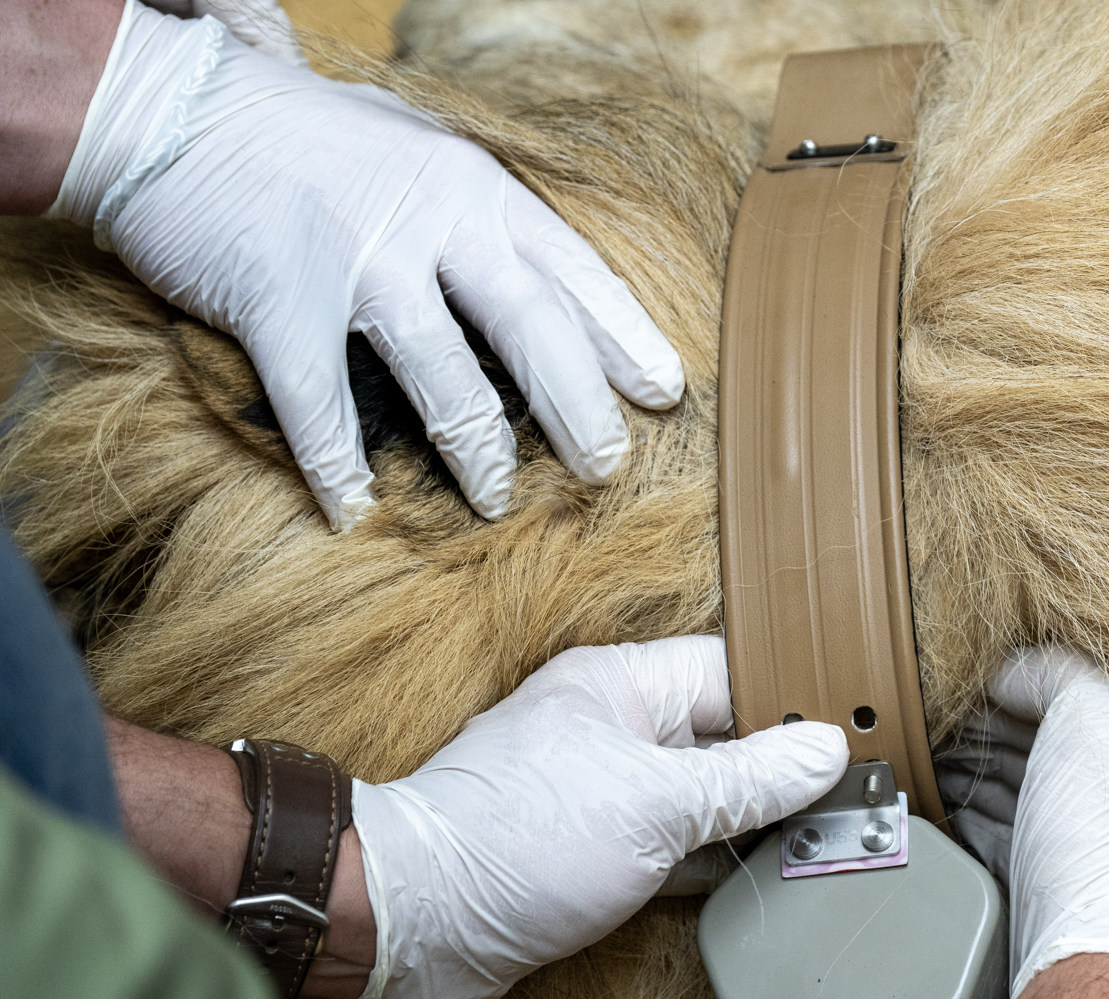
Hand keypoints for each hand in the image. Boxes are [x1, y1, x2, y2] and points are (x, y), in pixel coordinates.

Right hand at [49, 3, 684, 529]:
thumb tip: (541, 275)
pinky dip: (339, 470)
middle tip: (606, 470)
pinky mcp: (278, 301)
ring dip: (479, 454)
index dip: (626, 338)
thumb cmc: (308, 139)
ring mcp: (357, 263)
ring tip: (497, 501)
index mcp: (475, 188)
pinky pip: (321, 410)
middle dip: (580, 412)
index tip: (666, 393)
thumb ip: (477, 209)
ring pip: (444, 381)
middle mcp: (431, 223)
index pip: (574, 272)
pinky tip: (356, 511)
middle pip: (534, 333)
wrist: (176, 111)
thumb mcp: (416, 149)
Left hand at [346, 636, 847, 998]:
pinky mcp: (594, 848)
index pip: (734, 673)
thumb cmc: (517, 842)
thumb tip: (827, 751)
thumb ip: (750, 779)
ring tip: (820, 838)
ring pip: (703, 794)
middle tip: (851, 801)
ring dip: (752, 820)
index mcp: (622, 686)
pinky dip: (715, 859)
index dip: (796, 703)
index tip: (855, 739)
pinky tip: (761, 877)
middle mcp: (614, 729)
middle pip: (725, 736)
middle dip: (783, 770)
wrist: (413, 922)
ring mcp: (603, 791)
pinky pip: (675, 843)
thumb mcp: (658, 805)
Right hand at [937, 647, 1108, 998]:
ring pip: (1009, 795)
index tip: (967, 680)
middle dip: (985, 729)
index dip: (1015, 688)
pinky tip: (942, 810)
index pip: (1067, 705)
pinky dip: (962, 820)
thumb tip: (1010, 675)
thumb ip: (1056, 676)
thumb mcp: (1096, 713)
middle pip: (1036, 750)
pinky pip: (990, 842)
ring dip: (967, 772)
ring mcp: (1070, 852)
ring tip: (928, 752)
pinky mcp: (1035, 894)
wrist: (1097, 954)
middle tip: (935, 714)